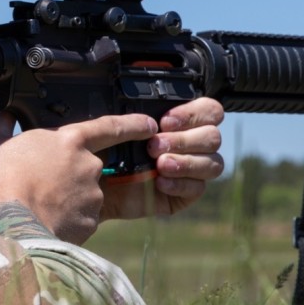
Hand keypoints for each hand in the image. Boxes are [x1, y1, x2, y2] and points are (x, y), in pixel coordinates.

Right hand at [0, 108, 157, 244]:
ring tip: (39, 205)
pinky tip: (46, 221)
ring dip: (69, 198)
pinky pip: (83, 218)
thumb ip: (0, 122)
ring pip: (86, 194)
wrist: (8, 226)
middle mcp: (89, 166)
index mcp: (69, 140)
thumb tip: (0, 110)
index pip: (110, 126)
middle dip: (73, 175)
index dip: (133, 124)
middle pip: (90, 166)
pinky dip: (69, 220)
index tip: (150, 125)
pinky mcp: (91, 222)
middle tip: (45, 184)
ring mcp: (93, 195)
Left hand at [99, 98, 224, 220]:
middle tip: (153, 147)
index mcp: (177, 121)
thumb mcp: (111, 129)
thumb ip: (130, 120)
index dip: (193, 114)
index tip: (165, 122)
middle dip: (184, 140)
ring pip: (213, 163)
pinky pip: (198, 188)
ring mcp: (189, 169)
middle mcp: (188, 143)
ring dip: (187, 162)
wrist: (90, 188)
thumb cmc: (100, 153)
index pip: (208, 110)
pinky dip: (181, 184)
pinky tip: (159, 183)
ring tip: (159, 165)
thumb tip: (151, 122)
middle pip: (213, 137)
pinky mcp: (185, 193)